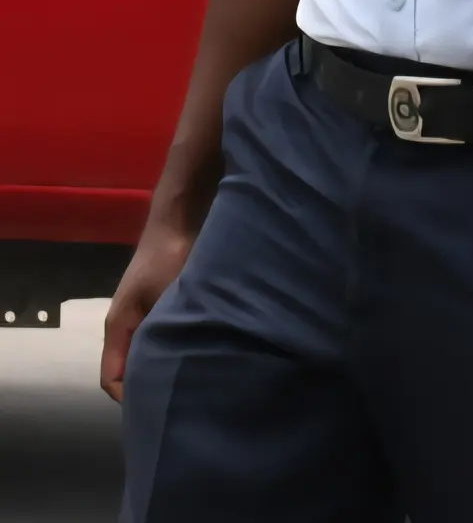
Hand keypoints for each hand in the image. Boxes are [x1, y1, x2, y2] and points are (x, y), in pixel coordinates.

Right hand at [100, 219, 194, 401]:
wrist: (180, 223)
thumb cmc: (168, 258)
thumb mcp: (163, 298)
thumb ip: (158, 331)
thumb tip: (161, 370)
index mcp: (119, 328)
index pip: (111, 378)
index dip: (128, 398)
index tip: (154, 412)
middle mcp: (128, 327)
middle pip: (128, 371)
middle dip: (147, 389)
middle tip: (176, 406)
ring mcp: (144, 318)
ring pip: (146, 355)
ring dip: (161, 369)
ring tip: (189, 387)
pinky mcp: (162, 309)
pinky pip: (161, 340)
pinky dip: (173, 351)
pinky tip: (198, 358)